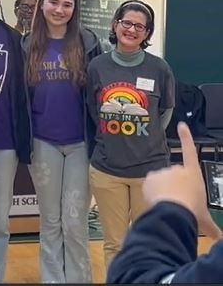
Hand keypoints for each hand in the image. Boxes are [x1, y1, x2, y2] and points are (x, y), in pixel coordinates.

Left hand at [143, 122, 222, 239]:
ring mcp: (163, 172)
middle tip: (176, 200)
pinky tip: (156, 201)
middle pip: (173, 175)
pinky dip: (151, 191)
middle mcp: (177, 168)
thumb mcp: (205, 220)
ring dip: (162, 189)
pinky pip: (150, 185)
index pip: (190, 151)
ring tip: (167, 202)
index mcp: (193, 173)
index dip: (186, 137)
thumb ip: (213, 228)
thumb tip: (221, 239)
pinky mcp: (150, 178)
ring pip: (161, 181)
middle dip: (173, 185)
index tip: (182, 125)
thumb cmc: (192, 211)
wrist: (173, 210)